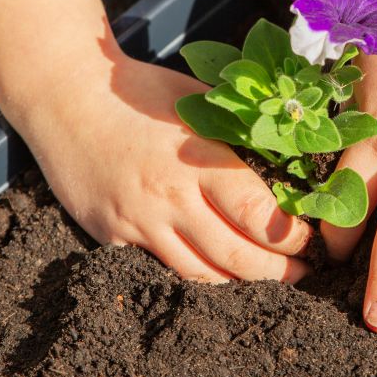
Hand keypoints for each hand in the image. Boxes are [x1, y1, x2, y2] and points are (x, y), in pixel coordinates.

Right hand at [0, 0, 311, 282]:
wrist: (67, 99)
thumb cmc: (139, 92)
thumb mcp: (196, 100)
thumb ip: (232, 134)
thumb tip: (282, 159)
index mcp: (197, 158)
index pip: (256, 212)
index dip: (290, 236)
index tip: (309, 241)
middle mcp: (170, 196)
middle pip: (235, 255)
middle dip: (278, 272)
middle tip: (301, 273)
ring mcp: (138, 221)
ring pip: (199, 273)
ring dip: (239, 283)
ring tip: (265, 282)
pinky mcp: (112, 235)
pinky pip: (161, 267)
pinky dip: (193, 275)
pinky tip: (214, 273)